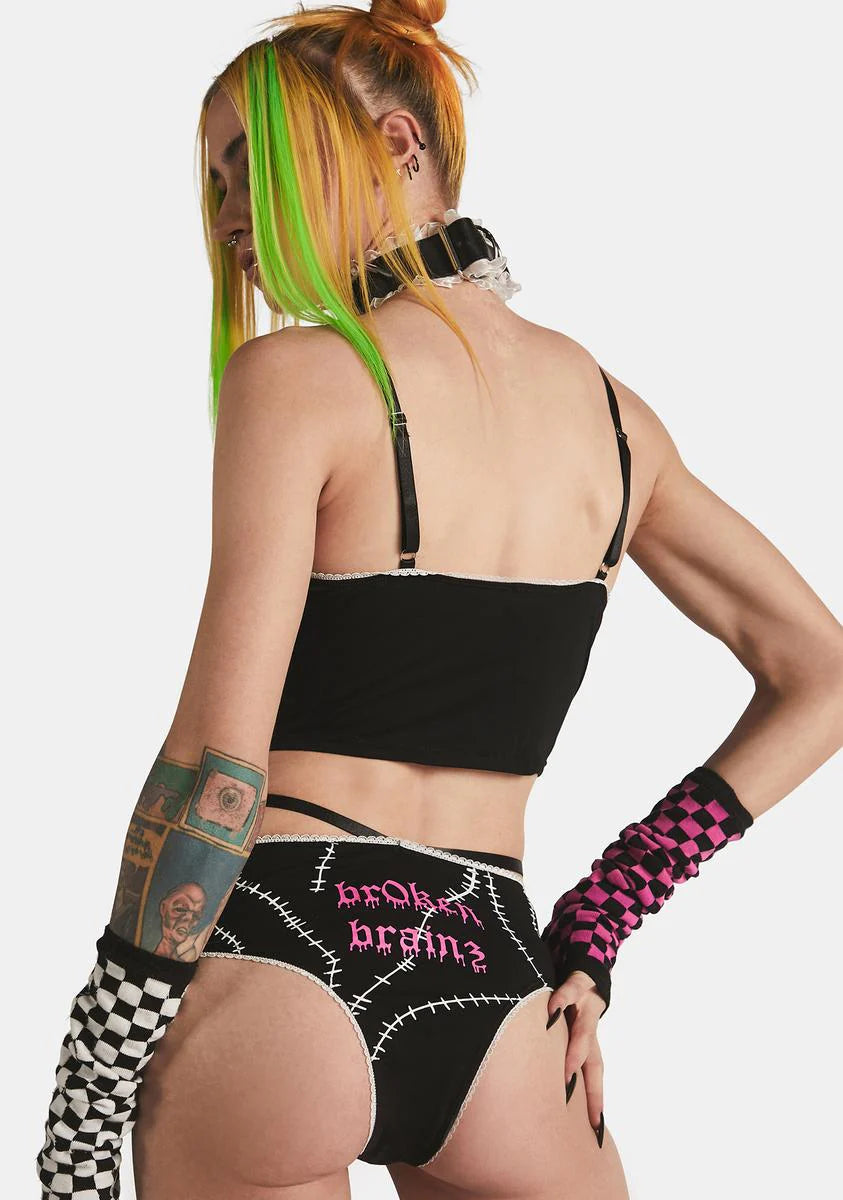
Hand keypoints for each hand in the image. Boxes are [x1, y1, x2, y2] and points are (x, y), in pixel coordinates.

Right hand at [547, 969, 606, 1132]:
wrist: (583, 953)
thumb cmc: (566, 994)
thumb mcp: (562, 1021)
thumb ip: (551, 1044)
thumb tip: (529, 1071)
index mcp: (587, 1038)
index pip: (592, 1075)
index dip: (594, 1100)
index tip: (595, 1130)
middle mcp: (590, 1025)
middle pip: (594, 1062)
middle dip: (588, 1088)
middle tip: (583, 1115)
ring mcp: (587, 1004)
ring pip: (586, 1030)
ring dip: (577, 1050)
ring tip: (568, 1070)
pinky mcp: (580, 981)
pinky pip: (571, 990)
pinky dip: (563, 1000)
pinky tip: (553, 1009)